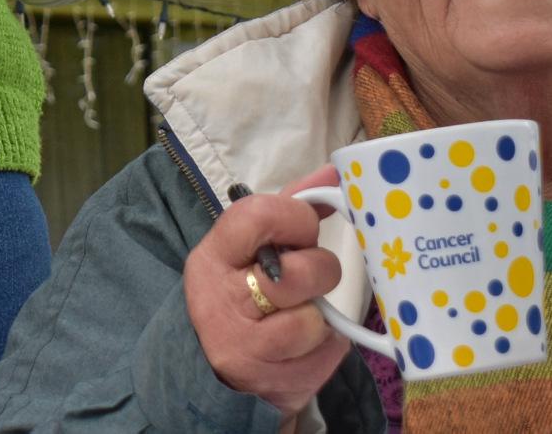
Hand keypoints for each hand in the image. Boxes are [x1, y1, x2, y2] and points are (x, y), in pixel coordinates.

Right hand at [181, 166, 348, 413]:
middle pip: (299, 272)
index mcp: (213, 256)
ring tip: (304, 313)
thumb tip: (338, 172)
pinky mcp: (273, 380)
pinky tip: (305, 344)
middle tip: (308, 278)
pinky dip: (327, 344)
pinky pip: (327, 350)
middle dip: (320, 271)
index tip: (304, 231)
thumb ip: (292, 207)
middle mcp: (221, 301)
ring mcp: (245, 346)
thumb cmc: (243, 293)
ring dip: (322, 314)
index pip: (259, 216)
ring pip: (316, 317)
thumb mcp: (251, 248)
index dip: (297, 219)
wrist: (215, 371)